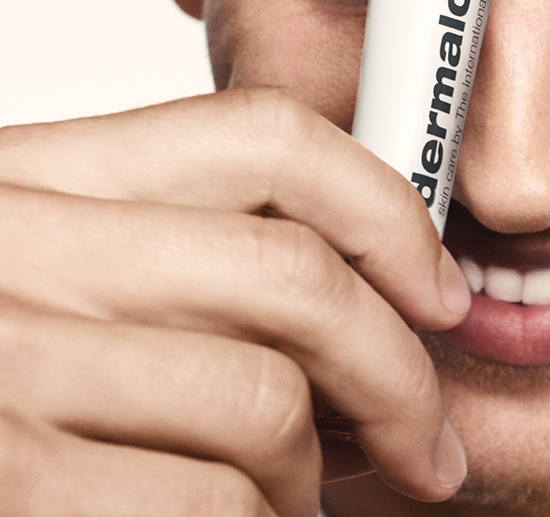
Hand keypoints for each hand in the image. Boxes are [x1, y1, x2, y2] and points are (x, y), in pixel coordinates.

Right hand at [0, 88, 471, 515]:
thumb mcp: (40, 282)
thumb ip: (168, 265)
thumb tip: (373, 305)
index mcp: (33, 179)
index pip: (264, 138)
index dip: (384, 210)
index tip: (438, 292)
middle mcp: (12, 252)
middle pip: (293, 276)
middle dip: (399, 375)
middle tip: (430, 445)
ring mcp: (0, 371)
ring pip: (264, 405)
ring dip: (310, 486)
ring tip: (294, 511)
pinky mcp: (5, 488)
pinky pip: (211, 506)